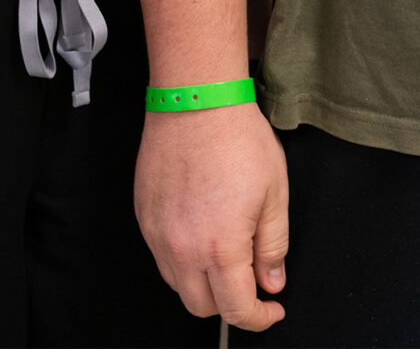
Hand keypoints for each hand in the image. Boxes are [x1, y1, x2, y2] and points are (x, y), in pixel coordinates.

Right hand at [136, 102, 289, 330]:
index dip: (259, 318)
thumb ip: (273, 246)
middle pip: (202, 307)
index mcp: (221, 247)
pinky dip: (182, 261)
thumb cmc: (237, 139)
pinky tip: (201, 235)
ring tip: (227, 254)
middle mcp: (183, 249)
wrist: (195, 100)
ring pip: (178, 285)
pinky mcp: (144, 217)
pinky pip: (162, 258)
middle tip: (251, 281)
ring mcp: (158, 235)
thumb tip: (272, 282)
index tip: (271, 310)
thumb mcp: (274, 194)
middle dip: (230, 304)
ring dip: (204, 284)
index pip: (237, 309)